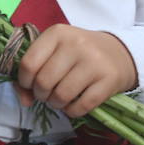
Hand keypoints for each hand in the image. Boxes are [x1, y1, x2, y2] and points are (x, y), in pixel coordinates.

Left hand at [15, 25, 137, 118]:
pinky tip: (73, 104)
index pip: (29, 63)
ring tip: (60, 99)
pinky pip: (81, 106)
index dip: (24, 80)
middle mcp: (76, 44)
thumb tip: (24, 99)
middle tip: (47, 93)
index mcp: (57, 33)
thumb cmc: (79, 53)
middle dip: (40, 94)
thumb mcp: (55, 51)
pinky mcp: (109, 80)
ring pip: (61, 96)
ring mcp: (94, 62)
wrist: (119, 52)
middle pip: (44, 82)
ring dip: (56, 104)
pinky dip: (72, 111)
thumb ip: (34, 71)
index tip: (30, 84)